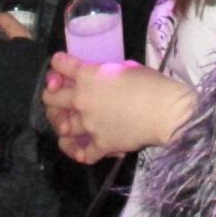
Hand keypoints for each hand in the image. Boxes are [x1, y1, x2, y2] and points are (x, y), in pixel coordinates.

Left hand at [40, 52, 196, 164]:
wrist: (165, 111)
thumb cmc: (150, 83)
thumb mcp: (125, 66)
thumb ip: (105, 71)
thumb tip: (102, 75)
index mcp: (87, 75)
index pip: (59, 65)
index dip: (59, 63)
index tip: (61, 65)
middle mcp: (81, 99)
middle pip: (50, 97)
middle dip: (51, 94)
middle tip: (58, 94)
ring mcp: (88, 124)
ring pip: (61, 125)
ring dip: (61, 122)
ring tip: (66, 121)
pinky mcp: (100, 144)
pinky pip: (81, 152)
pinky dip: (77, 150)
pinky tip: (78, 147)